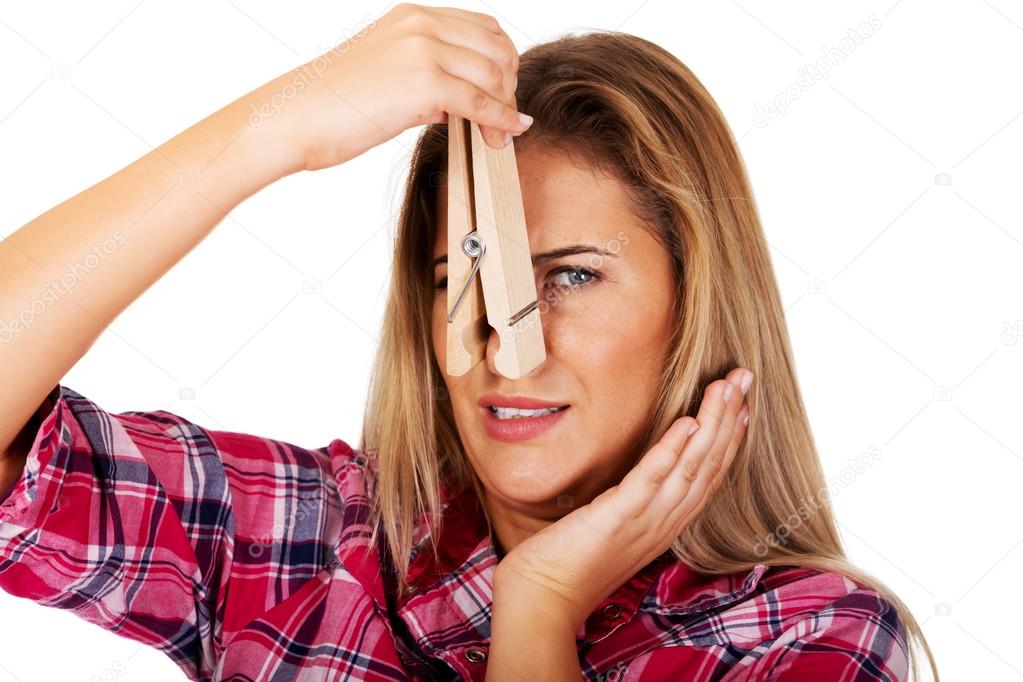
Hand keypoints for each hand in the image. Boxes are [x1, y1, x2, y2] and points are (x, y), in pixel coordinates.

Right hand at [245, 2, 530, 171]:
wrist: (293, 118)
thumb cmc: (330, 105)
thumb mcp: (385, 72)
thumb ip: (425, 75)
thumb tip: (462, 101)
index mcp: (412, 16)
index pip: (483, 28)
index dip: (502, 61)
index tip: (502, 92)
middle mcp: (421, 24)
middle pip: (497, 48)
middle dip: (509, 85)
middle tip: (505, 116)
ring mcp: (424, 50)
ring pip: (495, 75)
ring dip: (506, 107)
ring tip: (500, 133)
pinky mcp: (425, 83)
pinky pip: (482, 102)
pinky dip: (501, 120)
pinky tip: (506, 134)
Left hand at [493, 367, 752, 630]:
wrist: (543, 598)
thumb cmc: (571, 561)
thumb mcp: (614, 526)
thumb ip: (633, 502)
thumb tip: (640, 476)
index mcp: (666, 524)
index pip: (708, 476)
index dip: (729, 439)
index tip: (742, 405)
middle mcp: (665, 523)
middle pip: (709, 466)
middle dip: (730, 420)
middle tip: (745, 379)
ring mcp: (646, 522)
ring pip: (691, 467)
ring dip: (712, 425)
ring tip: (726, 388)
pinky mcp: (619, 518)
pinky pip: (652, 479)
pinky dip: (672, 450)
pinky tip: (686, 422)